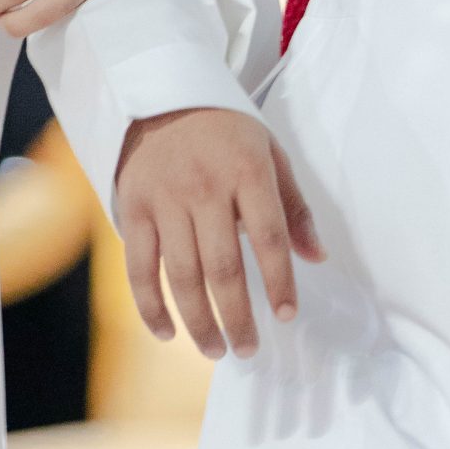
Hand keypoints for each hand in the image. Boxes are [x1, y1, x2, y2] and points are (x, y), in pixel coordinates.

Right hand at [115, 108, 323, 357]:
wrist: (161, 98)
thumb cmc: (227, 132)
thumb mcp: (270, 154)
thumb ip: (293, 207)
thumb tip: (317, 257)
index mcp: (247, 172)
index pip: (269, 237)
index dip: (280, 281)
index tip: (288, 315)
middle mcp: (205, 189)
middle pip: (223, 267)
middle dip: (238, 316)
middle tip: (249, 349)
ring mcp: (165, 201)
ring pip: (182, 276)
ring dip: (199, 322)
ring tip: (217, 349)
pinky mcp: (133, 209)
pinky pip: (140, 269)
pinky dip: (151, 306)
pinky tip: (167, 332)